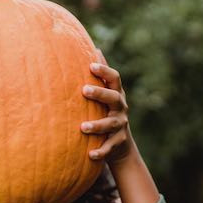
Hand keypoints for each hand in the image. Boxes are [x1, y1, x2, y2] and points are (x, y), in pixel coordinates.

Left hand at [80, 50, 132, 165]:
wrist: (120, 144)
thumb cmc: (107, 112)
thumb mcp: (107, 93)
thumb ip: (101, 75)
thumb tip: (95, 47)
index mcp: (116, 94)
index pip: (115, 79)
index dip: (105, 71)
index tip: (91, 65)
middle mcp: (120, 108)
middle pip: (114, 98)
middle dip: (100, 93)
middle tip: (84, 90)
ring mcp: (120, 126)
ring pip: (110, 125)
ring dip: (97, 125)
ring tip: (82, 127)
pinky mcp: (117, 143)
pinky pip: (109, 147)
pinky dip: (100, 151)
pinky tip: (90, 154)